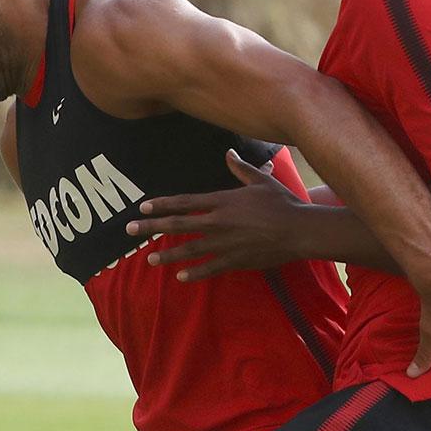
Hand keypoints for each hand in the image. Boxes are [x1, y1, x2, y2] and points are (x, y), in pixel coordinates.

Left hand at [128, 150, 304, 279]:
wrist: (301, 229)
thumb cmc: (283, 203)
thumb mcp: (261, 182)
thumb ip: (241, 169)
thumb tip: (228, 153)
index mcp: (223, 201)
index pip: (185, 202)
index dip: (162, 204)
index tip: (143, 206)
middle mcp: (220, 221)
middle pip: (179, 225)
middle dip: (151, 227)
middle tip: (129, 229)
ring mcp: (226, 242)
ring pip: (190, 249)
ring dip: (168, 254)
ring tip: (150, 259)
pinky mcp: (236, 259)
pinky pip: (211, 267)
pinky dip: (195, 273)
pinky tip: (180, 277)